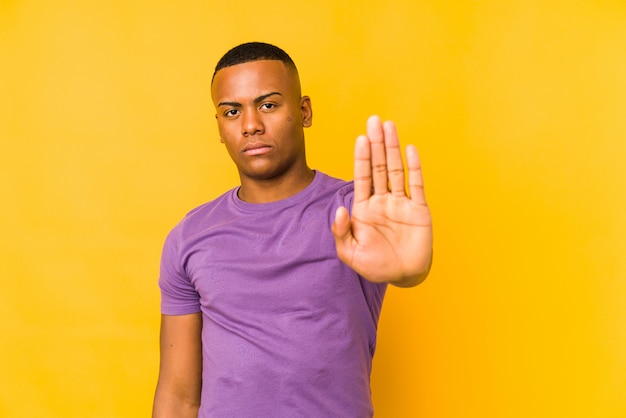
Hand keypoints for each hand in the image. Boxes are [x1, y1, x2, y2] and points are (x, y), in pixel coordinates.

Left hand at [331, 115, 432, 286]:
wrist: (403, 276)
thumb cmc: (375, 266)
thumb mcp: (350, 253)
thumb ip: (341, 232)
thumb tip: (340, 210)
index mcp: (364, 208)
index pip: (362, 176)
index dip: (361, 157)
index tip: (360, 138)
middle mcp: (382, 200)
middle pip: (378, 166)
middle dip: (376, 144)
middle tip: (374, 120)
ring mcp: (400, 203)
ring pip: (396, 170)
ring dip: (392, 148)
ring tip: (389, 126)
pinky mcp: (418, 210)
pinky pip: (416, 185)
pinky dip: (413, 167)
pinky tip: (410, 150)